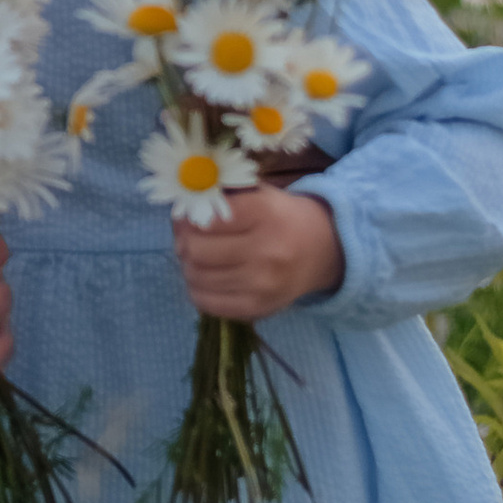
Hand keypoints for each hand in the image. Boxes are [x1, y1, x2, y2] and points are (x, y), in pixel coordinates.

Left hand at [174, 183, 342, 319]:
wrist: (323, 251)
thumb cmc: (282, 216)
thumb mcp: (259, 194)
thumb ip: (221, 196)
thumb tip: (180, 208)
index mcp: (266, 214)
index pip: (207, 219)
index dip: (188, 217)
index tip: (188, 216)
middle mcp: (266, 251)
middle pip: (197, 250)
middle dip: (184, 242)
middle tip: (187, 237)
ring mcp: (262, 285)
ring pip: (197, 277)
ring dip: (188, 265)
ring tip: (196, 256)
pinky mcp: (258, 308)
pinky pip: (206, 303)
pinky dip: (197, 288)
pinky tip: (206, 277)